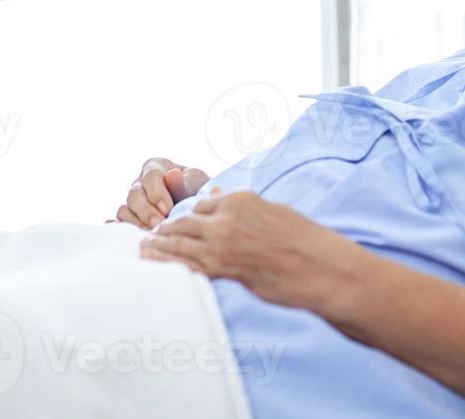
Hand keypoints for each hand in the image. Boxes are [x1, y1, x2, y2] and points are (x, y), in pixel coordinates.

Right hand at [109, 157, 209, 228]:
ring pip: (125, 210)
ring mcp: (132, 201)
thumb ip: (184, 182)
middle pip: (134, 194)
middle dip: (146, 211)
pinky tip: (138, 237)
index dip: (157, 193)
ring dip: (137, 223)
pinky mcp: (130, 218)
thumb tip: (172, 175)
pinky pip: (121, 224)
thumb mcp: (196, 183)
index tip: (168, 209)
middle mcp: (140, 182)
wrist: (199, 209)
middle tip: (159, 224)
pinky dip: (127, 231)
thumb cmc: (198, 192)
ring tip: (152, 234)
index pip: (151, 176)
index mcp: (156, 167)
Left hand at [138, 187, 363, 313]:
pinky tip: (155, 265)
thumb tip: (220, 197)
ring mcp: (223, 242)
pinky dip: (167, 264)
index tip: (176, 225)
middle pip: (185, 222)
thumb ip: (244, 207)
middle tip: (151, 236)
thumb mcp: (273, 213)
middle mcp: (228, 217)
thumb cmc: (304, 242)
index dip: (188, 218)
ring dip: (159, 246)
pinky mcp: (223, 267)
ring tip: (145, 249)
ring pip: (180, 242)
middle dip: (166, 230)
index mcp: (241, 199)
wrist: (320, 267)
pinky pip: (187, 264)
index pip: (203, 206)